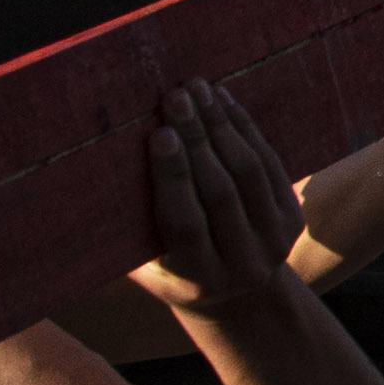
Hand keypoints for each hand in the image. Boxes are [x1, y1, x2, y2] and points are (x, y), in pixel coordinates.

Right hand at [134, 83, 310, 320]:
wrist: (239, 295)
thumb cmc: (170, 271)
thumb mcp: (146, 265)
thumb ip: (129, 230)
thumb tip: (90, 176)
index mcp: (198, 279)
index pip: (185, 222)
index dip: (173, 176)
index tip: (160, 134)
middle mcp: (243, 264)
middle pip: (220, 191)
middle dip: (197, 139)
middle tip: (177, 97)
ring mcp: (275, 240)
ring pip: (250, 172)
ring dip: (222, 125)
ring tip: (198, 89)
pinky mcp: (293, 217)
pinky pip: (270, 164)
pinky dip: (246, 129)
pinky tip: (225, 101)